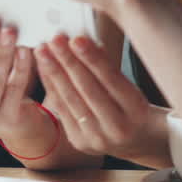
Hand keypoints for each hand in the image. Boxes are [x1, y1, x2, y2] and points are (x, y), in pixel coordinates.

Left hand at [35, 34, 153, 157]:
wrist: (138, 142)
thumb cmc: (137, 108)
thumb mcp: (135, 87)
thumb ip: (112, 68)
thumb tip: (89, 42)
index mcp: (137, 111)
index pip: (111, 80)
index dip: (92, 59)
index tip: (76, 39)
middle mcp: (117, 127)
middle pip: (88, 90)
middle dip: (68, 62)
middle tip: (54, 40)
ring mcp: (97, 138)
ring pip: (72, 100)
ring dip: (54, 73)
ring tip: (42, 52)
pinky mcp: (80, 141)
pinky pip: (62, 110)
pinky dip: (52, 88)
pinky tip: (44, 70)